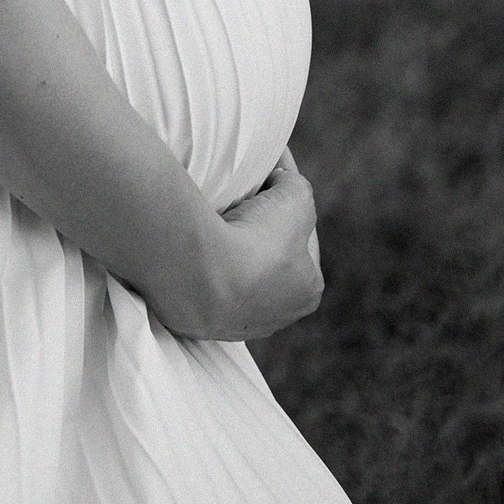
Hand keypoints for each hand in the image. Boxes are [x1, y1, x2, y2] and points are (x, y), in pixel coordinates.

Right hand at [161, 147, 322, 343]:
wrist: (201, 274)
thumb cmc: (257, 239)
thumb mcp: (296, 197)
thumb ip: (296, 186)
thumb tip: (282, 180)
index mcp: (307, 290)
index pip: (300, 238)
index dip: (285, 206)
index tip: (266, 183)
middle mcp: (277, 314)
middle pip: (267, 258)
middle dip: (256, 231)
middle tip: (239, 201)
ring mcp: (236, 322)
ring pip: (235, 274)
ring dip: (228, 250)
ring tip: (213, 219)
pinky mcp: (200, 320)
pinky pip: (205, 284)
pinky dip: (203, 263)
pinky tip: (195, 242)